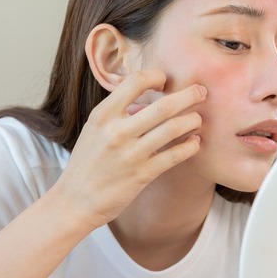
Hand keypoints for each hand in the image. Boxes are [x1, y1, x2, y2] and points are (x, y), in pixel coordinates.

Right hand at [53, 69, 205, 226]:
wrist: (75, 200)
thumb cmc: (88, 161)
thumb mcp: (94, 129)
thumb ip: (118, 111)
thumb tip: (148, 97)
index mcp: (103, 115)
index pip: (136, 81)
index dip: (157, 76)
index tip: (166, 81)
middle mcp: (117, 132)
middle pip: (163, 105)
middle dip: (189, 95)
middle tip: (201, 91)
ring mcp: (130, 154)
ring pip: (173, 129)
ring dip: (192, 120)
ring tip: (198, 119)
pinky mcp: (142, 175)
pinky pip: (174, 156)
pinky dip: (190, 146)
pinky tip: (194, 142)